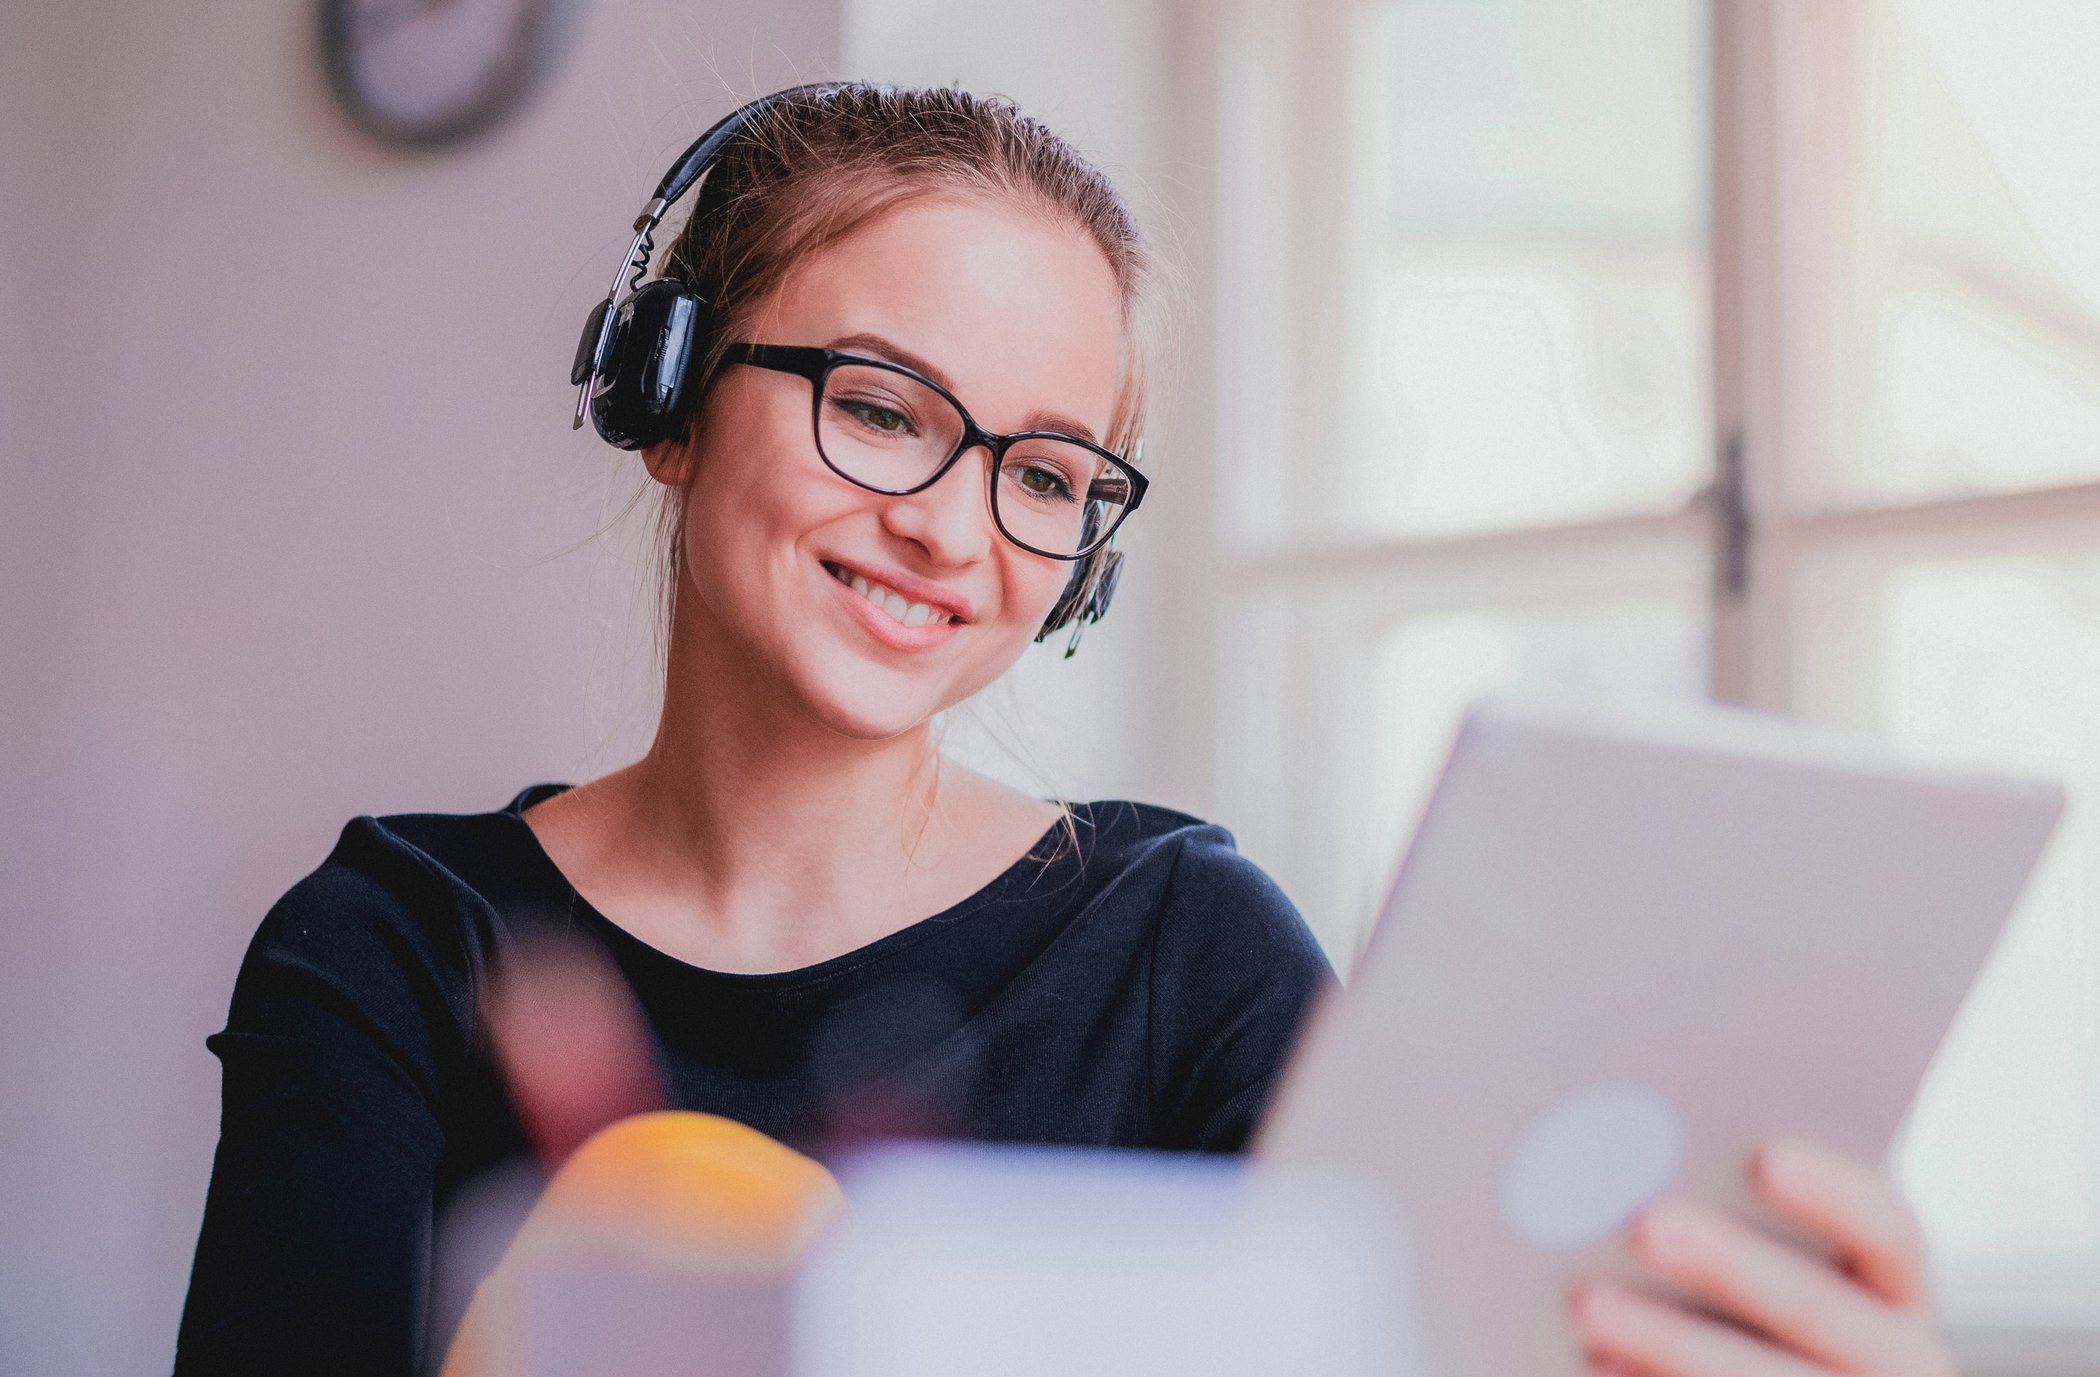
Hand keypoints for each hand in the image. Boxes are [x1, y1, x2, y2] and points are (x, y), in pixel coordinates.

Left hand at [1568, 1138, 1955, 1375]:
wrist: (1751, 1370)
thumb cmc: (1741, 1307)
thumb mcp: (1766, 1263)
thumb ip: (1732, 1209)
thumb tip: (1648, 1162)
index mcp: (1894, 1291)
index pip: (1889, 1231)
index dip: (1834, 1193)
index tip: (1764, 1157)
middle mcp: (1894, 1361)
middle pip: (1819, 1308)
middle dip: (1731, 1264)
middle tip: (1645, 1223)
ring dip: (1672, 1342)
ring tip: (1589, 1304)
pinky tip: (1594, 1363)